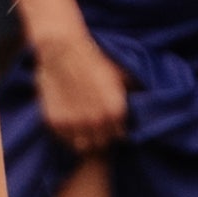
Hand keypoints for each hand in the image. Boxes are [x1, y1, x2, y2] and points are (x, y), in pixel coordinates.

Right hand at [30, 18, 132, 154]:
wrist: (64, 51)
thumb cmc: (95, 60)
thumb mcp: (122, 75)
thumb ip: (132, 93)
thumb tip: (142, 102)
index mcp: (115, 112)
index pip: (118, 136)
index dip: (114, 130)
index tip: (109, 124)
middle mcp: (96, 121)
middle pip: (101, 144)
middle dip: (100, 136)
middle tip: (95, 126)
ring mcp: (74, 123)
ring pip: (82, 146)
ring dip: (83, 138)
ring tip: (81, 126)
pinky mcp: (55, 122)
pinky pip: (64, 138)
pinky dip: (67, 133)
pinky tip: (69, 119)